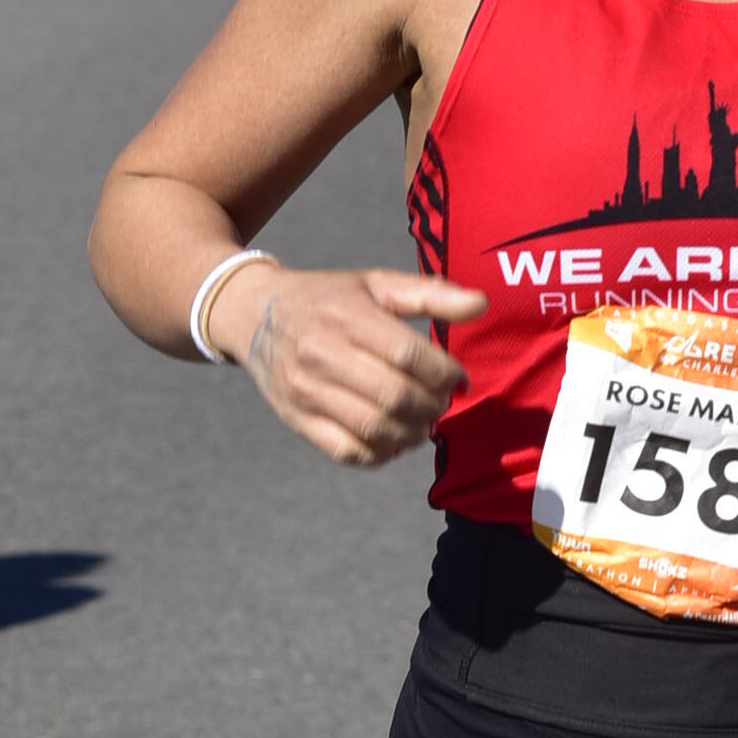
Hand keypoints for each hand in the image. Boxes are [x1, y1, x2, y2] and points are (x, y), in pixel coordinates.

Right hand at [212, 262, 485, 465]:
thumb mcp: (376, 284)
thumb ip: (430, 294)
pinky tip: (396, 437)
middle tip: (442, 403)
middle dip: (432, 406)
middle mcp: (320, 353)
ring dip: (413, 433)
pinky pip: (349, 451)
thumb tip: (481, 304)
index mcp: (346, 316)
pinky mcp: (297, 419)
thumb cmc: (329, 299)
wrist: (256, 316)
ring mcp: (305, 391)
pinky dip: (382, 453)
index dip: (444, 373)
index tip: (458, 379)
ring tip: (423, 422)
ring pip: (374, 429)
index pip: (407, 355)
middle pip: (394, 396)